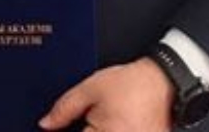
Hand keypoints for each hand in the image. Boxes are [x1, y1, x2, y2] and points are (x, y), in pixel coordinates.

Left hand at [37, 57, 171, 131]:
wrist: (163, 81)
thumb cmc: (130, 84)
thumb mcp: (91, 89)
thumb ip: (64, 108)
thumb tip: (45, 125)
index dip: (68, 129)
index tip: (75, 122)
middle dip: (88, 128)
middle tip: (97, 117)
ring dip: (102, 128)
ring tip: (114, 118)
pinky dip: (118, 129)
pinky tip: (120, 123)